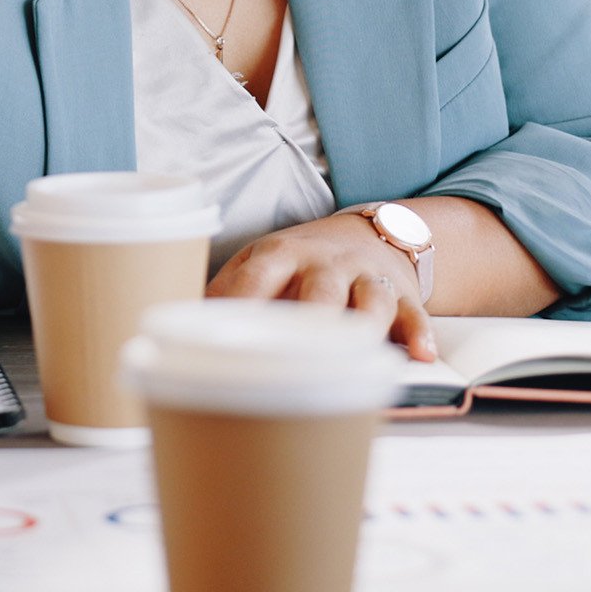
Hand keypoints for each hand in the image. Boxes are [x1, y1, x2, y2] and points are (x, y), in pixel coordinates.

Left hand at [208, 214, 435, 360]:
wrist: (365, 234)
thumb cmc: (295, 264)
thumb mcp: (257, 265)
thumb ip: (223, 295)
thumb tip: (171, 331)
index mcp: (278, 255)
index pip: (256, 276)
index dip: (241, 304)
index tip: (224, 337)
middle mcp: (322, 263)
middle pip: (318, 290)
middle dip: (309, 317)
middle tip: (295, 354)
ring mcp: (362, 276)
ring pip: (368, 301)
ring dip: (365, 326)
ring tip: (359, 353)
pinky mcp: (398, 293)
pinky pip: (411, 314)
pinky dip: (416, 334)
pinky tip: (419, 356)